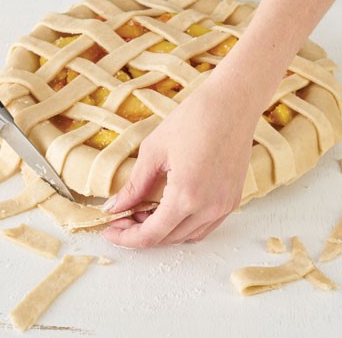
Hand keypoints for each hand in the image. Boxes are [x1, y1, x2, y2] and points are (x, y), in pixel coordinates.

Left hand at [101, 81, 259, 247]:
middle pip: (168, 239)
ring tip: (143, 210)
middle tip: (121, 219)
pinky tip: (169, 208)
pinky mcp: (232, 199)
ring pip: (187, 236)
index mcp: (186, 196)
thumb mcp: (154, 150)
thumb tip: (115, 206)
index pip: (151, 235)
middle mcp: (208, 208)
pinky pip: (205, 226)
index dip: (126, 238)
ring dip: (163, 231)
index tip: (109, 230)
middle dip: (141, 233)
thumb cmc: (194, 118)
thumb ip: (134, 185)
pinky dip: (184, 225)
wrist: (232, 103)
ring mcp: (224, 206)